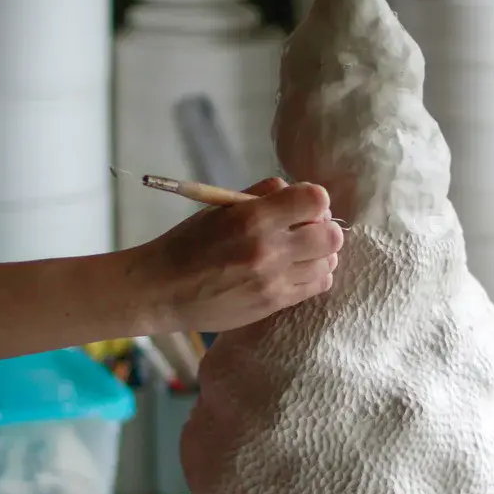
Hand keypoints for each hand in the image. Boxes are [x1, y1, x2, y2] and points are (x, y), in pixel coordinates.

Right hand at [139, 177, 343, 332]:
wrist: (162, 290)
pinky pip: (318, 285)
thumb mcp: (219, 208)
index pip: (316, 199)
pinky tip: (297, 271)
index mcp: (253, 217)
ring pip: (328, 262)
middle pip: (331, 235)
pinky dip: (315, 275)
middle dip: (323, 228)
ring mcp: (274, 280)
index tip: (303, 205)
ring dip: (320, 254)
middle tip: (306, 230)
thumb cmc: (188, 244)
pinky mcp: (274, 303)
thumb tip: (294, 190)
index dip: (315, 200)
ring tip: (300, 252)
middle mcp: (268, 249)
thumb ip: (260, 195)